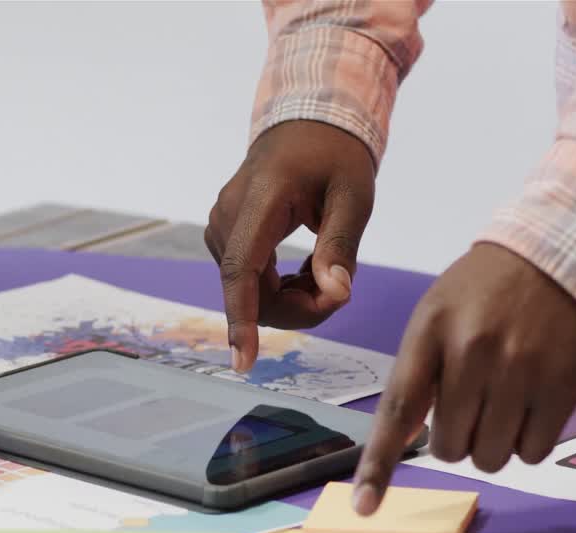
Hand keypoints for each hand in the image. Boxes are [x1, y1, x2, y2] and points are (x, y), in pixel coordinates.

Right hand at [205, 120, 375, 371]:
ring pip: (250, 293)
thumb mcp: (354, 196)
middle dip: (298, 308)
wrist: (306, 127)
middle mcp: (228, 217)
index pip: (242, 270)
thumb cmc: (335, 156)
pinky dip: (280, 290)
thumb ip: (342, 247)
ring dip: (292, 299)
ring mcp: (221, 228)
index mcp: (259, 199)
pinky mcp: (224, 237)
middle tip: (341, 291)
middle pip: (252, 292)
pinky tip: (306, 271)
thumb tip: (336, 295)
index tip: (243, 361)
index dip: (242, 319)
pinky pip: (248, 283)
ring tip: (326, 271)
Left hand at [351, 244, 575, 514]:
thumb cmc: (488, 290)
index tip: (363, 507)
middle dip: (455, 438)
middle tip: (473, 403)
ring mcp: (520, 370)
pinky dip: (530, 441)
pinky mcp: (564, 385)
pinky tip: (532, 405)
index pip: (397, 410)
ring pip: (490, 457)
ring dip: (493, 444)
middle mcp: (472, 353)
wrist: (564, 253)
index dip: (378, 465)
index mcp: (429, 334)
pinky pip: (534, 451)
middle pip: (449, 447)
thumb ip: (419, 372)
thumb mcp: (436, 314)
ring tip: (504, 400)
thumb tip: (406, 439)